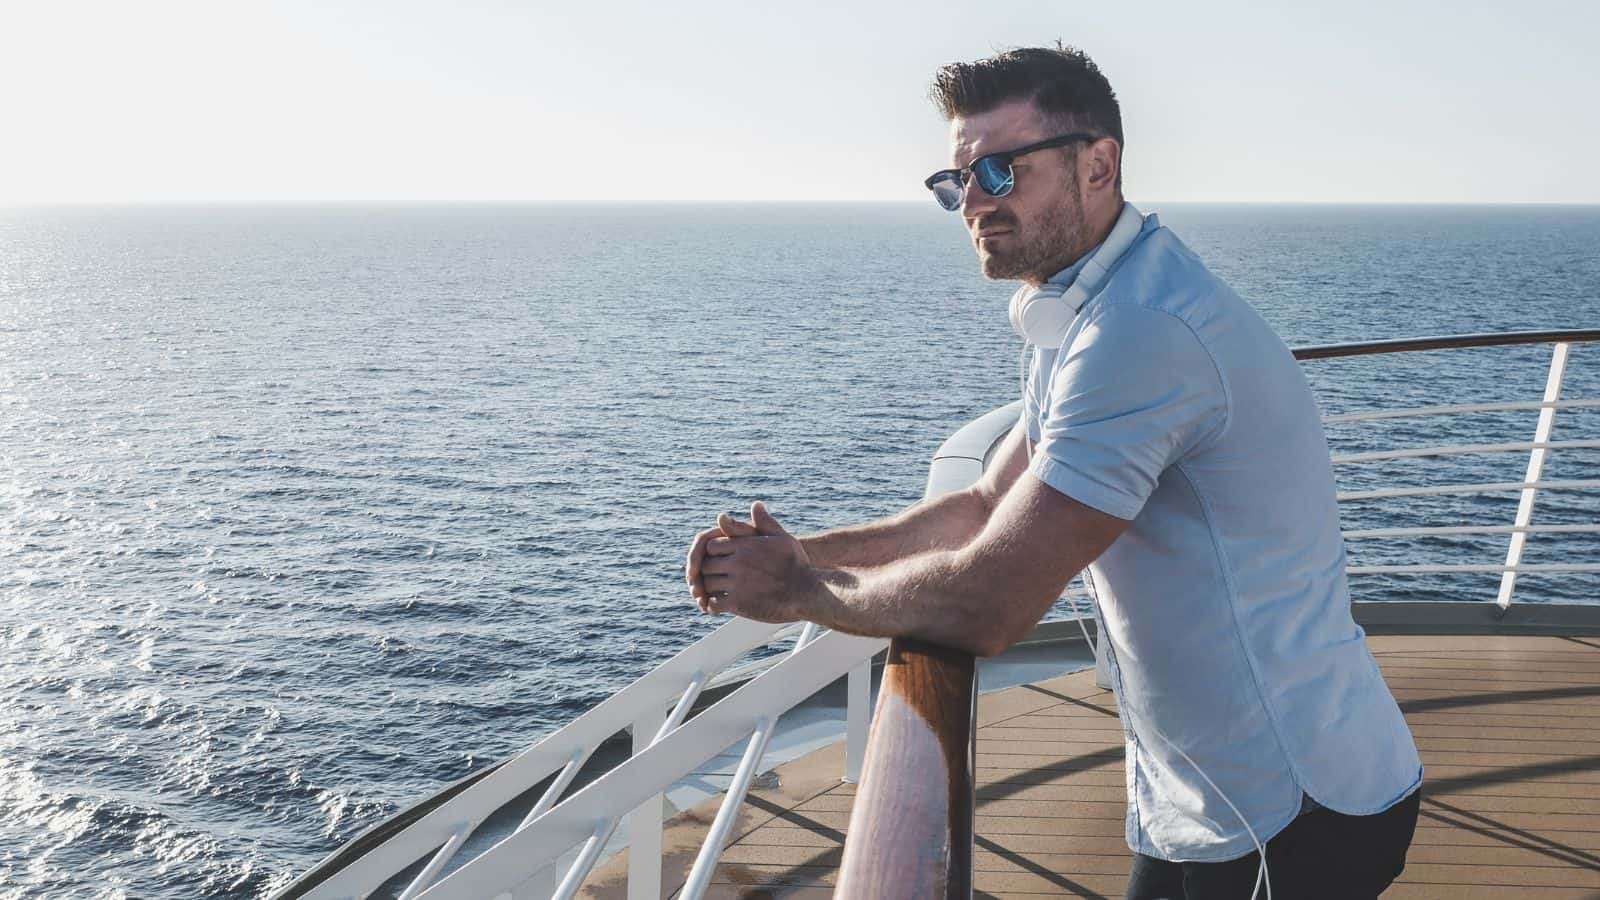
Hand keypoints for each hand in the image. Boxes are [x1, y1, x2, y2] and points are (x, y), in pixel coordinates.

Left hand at [697, 501, 815, 622]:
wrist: (806, 593)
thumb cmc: (796, 565)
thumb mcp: (782, 538)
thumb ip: (765, 522)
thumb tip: (756, 504)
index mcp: (745, 546)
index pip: (711, 546)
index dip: (712, 554)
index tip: (718, 561)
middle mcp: (738, 563)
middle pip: (706, 565)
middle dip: (709, 572)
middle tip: (713, 578)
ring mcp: (737, 583)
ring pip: (708, 584)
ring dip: (709, 589)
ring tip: (715, 592)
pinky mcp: (739, 603)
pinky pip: (714, 603)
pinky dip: (713, 606)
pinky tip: (719, 607)